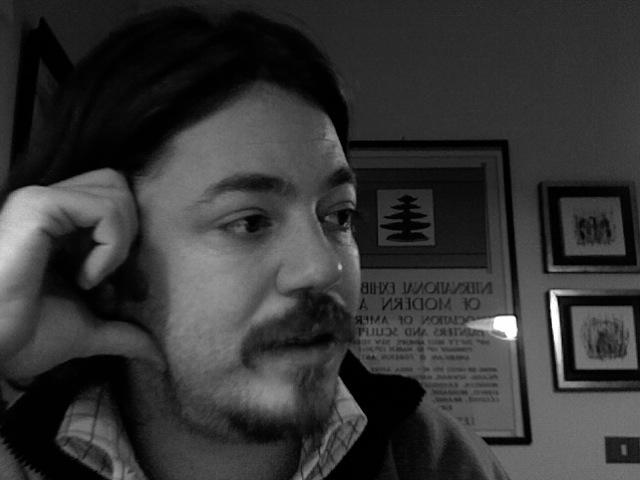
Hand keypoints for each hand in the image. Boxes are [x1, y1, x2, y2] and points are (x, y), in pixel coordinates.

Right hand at [0, 169, 163, 380]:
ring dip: (119, 243)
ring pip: (117, 192)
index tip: (117, 287)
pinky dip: (110, 247)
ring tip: (92, 279)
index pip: (115, 200)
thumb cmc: (27, 337)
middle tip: (109, 274)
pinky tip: (85, 277)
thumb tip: (159, 357)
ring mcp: (42, 201)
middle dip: (128, 231)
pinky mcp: (38, 206)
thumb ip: (124, 332)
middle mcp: (51, 206)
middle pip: (118, 186)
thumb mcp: (88, 331)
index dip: (128, 240)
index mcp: (60, 226)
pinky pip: (105, 209)